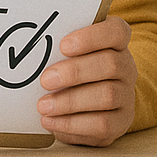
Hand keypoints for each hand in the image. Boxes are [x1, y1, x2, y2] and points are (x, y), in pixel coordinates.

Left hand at [35, 16, 136, 146]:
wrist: (92, 100)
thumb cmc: (74, 64)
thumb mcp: (70, 50)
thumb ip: (59, 44)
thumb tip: (29, 42)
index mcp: (116, 41)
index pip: (116, 31)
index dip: (91, 37)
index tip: (63, 46)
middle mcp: (127, 66)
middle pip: (110, 64)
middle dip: (74, 72)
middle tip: (45, 80)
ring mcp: (127, 95)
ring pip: (107, 96)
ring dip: (70, 101)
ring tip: (43, 105)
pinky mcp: (121, 122)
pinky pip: (103, 125)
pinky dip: (73, 124)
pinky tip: (51, 121)